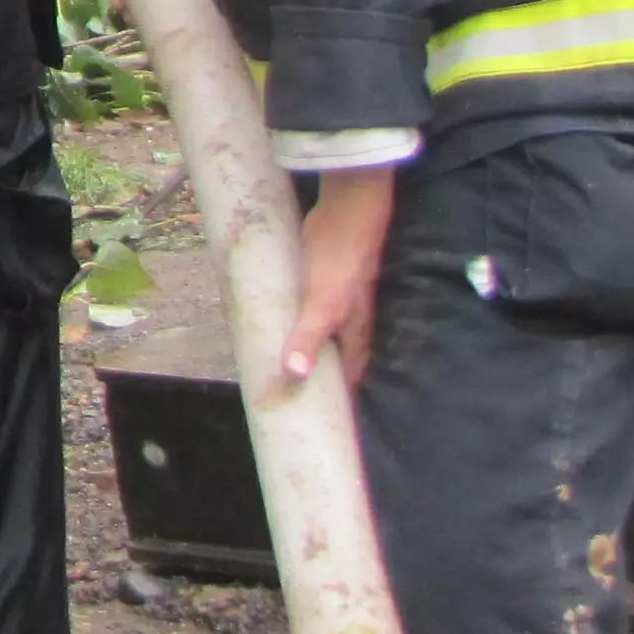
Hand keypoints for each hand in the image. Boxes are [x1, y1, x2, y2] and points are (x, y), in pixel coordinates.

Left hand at [284, 166, 396, 387]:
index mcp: (353, 333)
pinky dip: (297, 318)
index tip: (328, 421)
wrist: (347, 213)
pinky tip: (280, 317)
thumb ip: (309, 337)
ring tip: (286, 363)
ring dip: (310, 346)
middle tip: (298, 394)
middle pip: (338, 357)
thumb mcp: (321, 303)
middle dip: (323, 375)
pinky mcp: (320, 278)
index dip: (341, 397)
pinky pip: (308, 307)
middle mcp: (349, 320)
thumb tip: (295, 376)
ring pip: (324, 332)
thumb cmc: (338, 261)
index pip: (350, 376)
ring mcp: (336, 298)